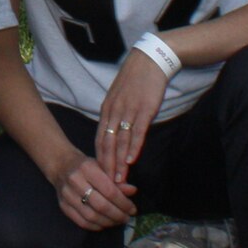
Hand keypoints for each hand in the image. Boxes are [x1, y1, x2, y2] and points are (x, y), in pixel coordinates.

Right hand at [47, 152, 135, 232]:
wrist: (61, 165)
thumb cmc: (86, 166)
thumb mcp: (103, 167)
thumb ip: (117, 181)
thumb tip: (133, 191)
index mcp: (87, 169)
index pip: (109, 191)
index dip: (123, 203)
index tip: (132, 209)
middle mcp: (74, 181)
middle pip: (101, 206)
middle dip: (118, 215)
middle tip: (127, 218)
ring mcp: (66, 195)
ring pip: (91, 216)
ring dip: (108, 222)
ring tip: (118, 221)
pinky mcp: (62, 205)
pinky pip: (81, 222)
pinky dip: (96, 226)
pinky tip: (104, 223)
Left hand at [95, 50, 168, 184]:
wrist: (148, 62)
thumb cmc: (135, 81)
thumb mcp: (119, 98)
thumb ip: (116, 116)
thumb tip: (115, 134)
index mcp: (106, 110)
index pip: (99, 139)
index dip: (99, 158)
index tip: (99, 175)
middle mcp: (113, 112)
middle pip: (107, 143)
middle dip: (107, 165)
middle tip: (107, 185)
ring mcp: (128, 112)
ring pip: (120, 141)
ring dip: (119, 162)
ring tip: (118, 180)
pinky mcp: (143, 110)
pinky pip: (136, 132)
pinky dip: (133, 147)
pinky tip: (131, 160)